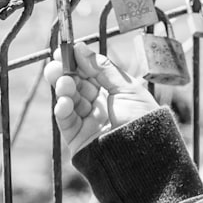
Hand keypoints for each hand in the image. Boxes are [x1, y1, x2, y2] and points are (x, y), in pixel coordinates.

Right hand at [43, 43, 158, 152]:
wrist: (146, 154)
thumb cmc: (143, 119)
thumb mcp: (126, 88)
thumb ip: (102, 68)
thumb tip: (80, 48)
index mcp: (113, 94)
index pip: (89, 74)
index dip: (77, 63)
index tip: (64, 51)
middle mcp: (99, 107)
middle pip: (76, 86)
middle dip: (65, 73)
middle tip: (56, 64)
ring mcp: (88, 123)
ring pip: (68, 101)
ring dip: (63, 89)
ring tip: (64, 83)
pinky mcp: (78, 139)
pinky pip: (66, 121)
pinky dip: (62, 109)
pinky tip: (64, 101)